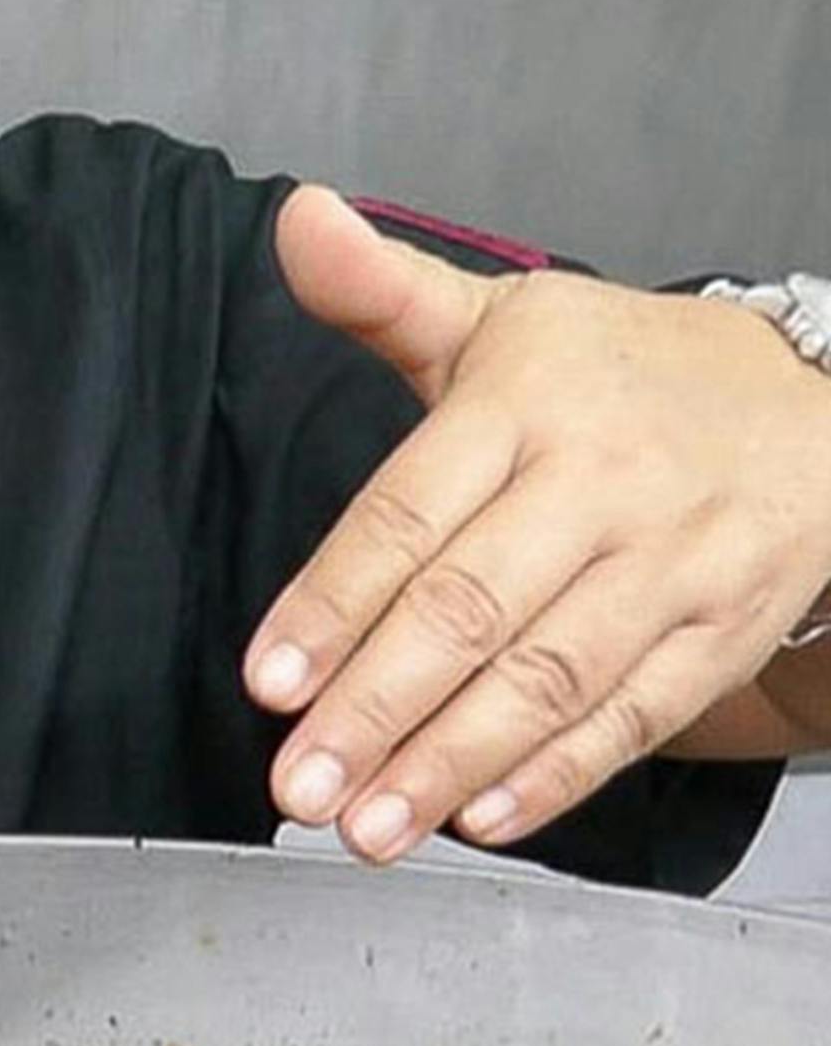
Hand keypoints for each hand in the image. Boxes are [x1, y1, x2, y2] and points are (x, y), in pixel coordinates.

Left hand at [243, 186, 830, 860]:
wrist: (818, 403)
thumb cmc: (620, 375)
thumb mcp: (503, 319)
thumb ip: (383, 293)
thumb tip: (296, 218)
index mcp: (529, 401)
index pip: (410, 512)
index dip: (333, 602)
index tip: (268, 679)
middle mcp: (602, 482)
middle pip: (473, 608)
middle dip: (377, 707)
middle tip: (298, 782)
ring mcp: (674, 563)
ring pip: (551, 675)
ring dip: (452, 762)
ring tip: (368, 826)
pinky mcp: (724, 630)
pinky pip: (635, 713)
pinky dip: (559, 775)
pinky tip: (484, 817)